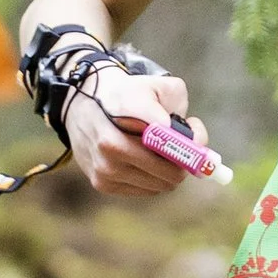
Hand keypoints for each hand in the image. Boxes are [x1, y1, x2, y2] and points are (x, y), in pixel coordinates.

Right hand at [67, 62, 210, 197]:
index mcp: (128, 115)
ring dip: (168, 171)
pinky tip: (144, 161)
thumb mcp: (158, 86)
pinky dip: (152, 179)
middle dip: (183, 162)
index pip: (173, 144)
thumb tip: (196, 143)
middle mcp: (113, 144)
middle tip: (181, 148)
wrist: (82, 103)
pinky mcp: (102, 183)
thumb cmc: (129, 95)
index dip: (192, 146)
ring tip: (159, 151)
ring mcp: (106, 167)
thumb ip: (181, 107)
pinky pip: (146, 190)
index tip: (195, 139)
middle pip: (171, 172)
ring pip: (161, 185)